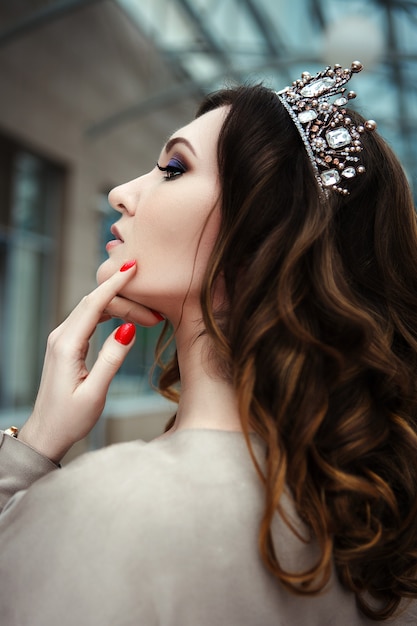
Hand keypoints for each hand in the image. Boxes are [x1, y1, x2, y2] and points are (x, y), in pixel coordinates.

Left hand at [19, 261, 160, 462]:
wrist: (46, 432)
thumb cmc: (70, 419)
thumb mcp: (95, 393)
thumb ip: (112, 359)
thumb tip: (128, 328)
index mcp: (67, 346)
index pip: (94, 304)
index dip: (114, 283)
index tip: (133, 266)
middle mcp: (60, 337)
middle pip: (94, 303)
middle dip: (124, 298)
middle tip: (155, 314)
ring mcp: (61, 339)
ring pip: (91, 309)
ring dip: (117, 306)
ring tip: (146, 315)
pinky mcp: (65, 345)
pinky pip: (88, 318)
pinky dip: (107, 313)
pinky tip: (124, 318)